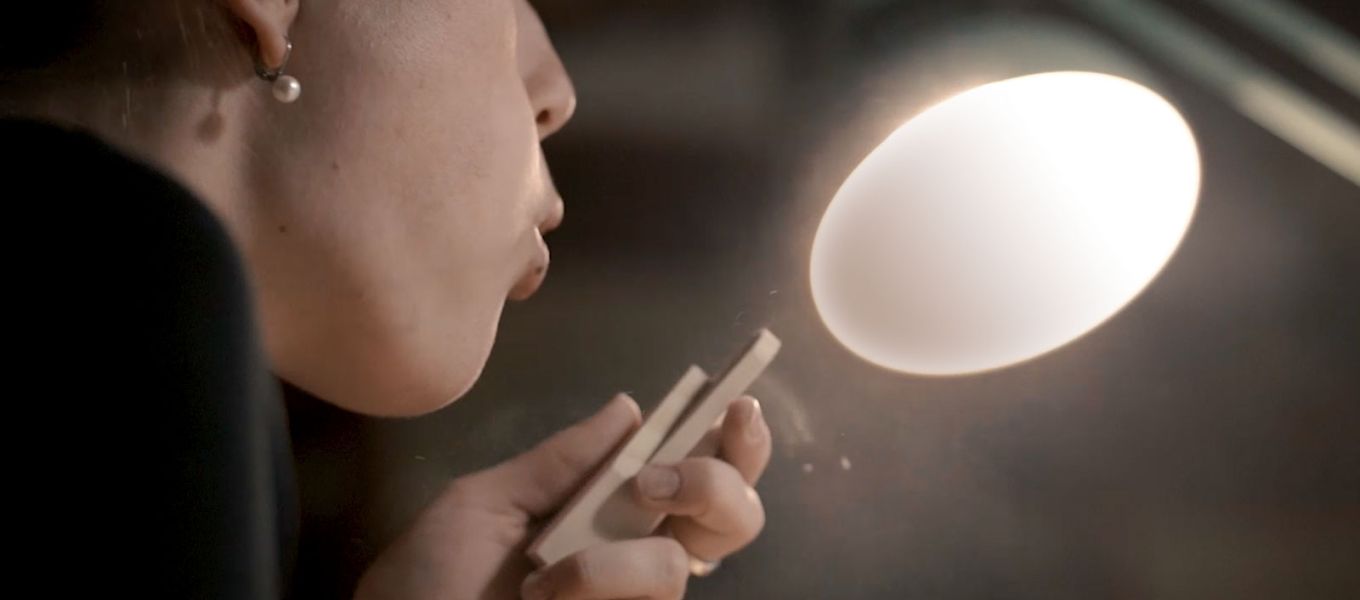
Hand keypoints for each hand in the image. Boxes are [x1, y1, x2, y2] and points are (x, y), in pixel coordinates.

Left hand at [354, 393, 771, 599]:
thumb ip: (560, 461)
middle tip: (653, 485)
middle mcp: (635, 559)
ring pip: (678, 568)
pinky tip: (545, 598)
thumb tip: (630, 407)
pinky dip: (595, 586)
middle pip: (731, 519)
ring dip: (611, 562)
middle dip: (716, 485)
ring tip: (543, 578)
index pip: (696, 472)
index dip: (731, 442)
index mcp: (608, 513)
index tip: (733, 407)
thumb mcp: (483, 504)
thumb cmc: (427, 584)